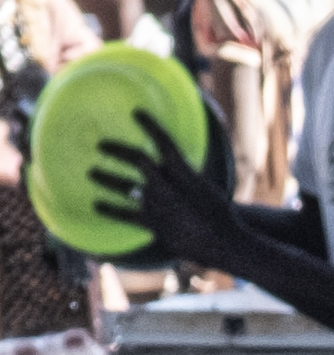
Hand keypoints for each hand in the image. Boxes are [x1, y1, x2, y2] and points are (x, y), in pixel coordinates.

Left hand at [85, 104, 229, 267]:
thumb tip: (175, 166)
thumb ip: (186, 175)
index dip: (149, 125)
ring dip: (106, 178)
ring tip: (92, 172)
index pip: (163, 141)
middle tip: (101, 144)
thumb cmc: (219, 214)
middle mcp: (167, 184)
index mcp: (183, 172)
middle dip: (117, 150)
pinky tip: (97, 205)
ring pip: (124, 187)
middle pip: (137, 160)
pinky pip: (125, 215)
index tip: (136, 113)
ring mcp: (157, 204)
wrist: (221, 242)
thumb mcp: (205, 187)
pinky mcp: (152, 223)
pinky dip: (109, 209)